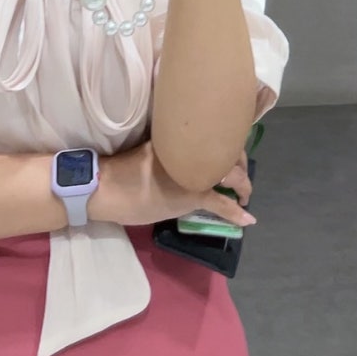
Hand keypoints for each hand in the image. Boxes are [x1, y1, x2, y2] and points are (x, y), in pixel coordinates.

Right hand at [89, 142, 255, 229]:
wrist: (108, 187)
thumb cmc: (122, 170)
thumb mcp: (152, 152)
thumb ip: (173, 152)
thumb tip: (184, 158)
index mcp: (182, 139)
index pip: (216, 136)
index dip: (230, 144)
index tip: (232, 151)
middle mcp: (194, 151)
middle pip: (230, 154)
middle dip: (240, 165)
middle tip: (240, 176)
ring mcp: (196, 172)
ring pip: (232, 176)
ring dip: (243, 187)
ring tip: (245, 195)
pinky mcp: (194, 195)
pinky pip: (223, 204)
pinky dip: (237, 213)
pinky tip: (248, 219)